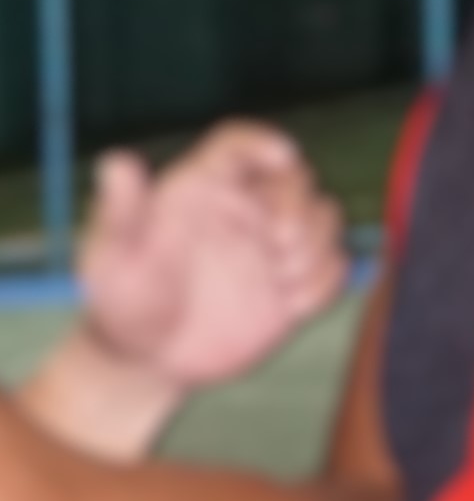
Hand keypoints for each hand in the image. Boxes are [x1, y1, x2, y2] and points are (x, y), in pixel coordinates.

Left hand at [78, 126, 345, 397]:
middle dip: (298, 205)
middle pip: (294, 177)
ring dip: (315, 245)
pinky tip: (292, 305)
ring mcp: (274, 243)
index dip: (263, 142)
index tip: (283, 157)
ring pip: (324, 216)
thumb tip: (115, 162)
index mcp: (204, 188)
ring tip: (281, 278)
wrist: (150, 358)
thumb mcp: (112, 258)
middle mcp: (246, 206)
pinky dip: (325, 281)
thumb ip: (119, 212)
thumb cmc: (124, 301)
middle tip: (280, 241)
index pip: (237, 145)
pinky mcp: (296, 280)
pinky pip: (335, 265)